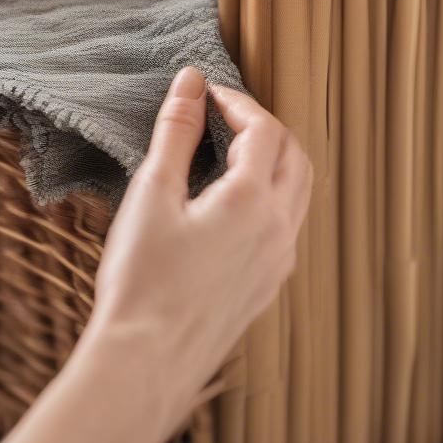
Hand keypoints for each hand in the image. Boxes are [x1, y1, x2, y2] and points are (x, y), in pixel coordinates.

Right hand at [0, 68, 310, 442]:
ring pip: (299, 192)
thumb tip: (191, 81)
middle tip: (223, 116)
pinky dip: (272, 197)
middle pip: (295, 156)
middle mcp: (280, 228)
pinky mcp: (268, 287)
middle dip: (263, 127)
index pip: (264, 129)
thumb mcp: (152, 192)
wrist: (146, 361)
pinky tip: (231, 204)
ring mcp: (279, 261)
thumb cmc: (142, 277)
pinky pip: (288, 226)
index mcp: (253, 200)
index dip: (237, 102)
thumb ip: (176, 131)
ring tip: (229, 153)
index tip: (206, 93)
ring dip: (274, 160)